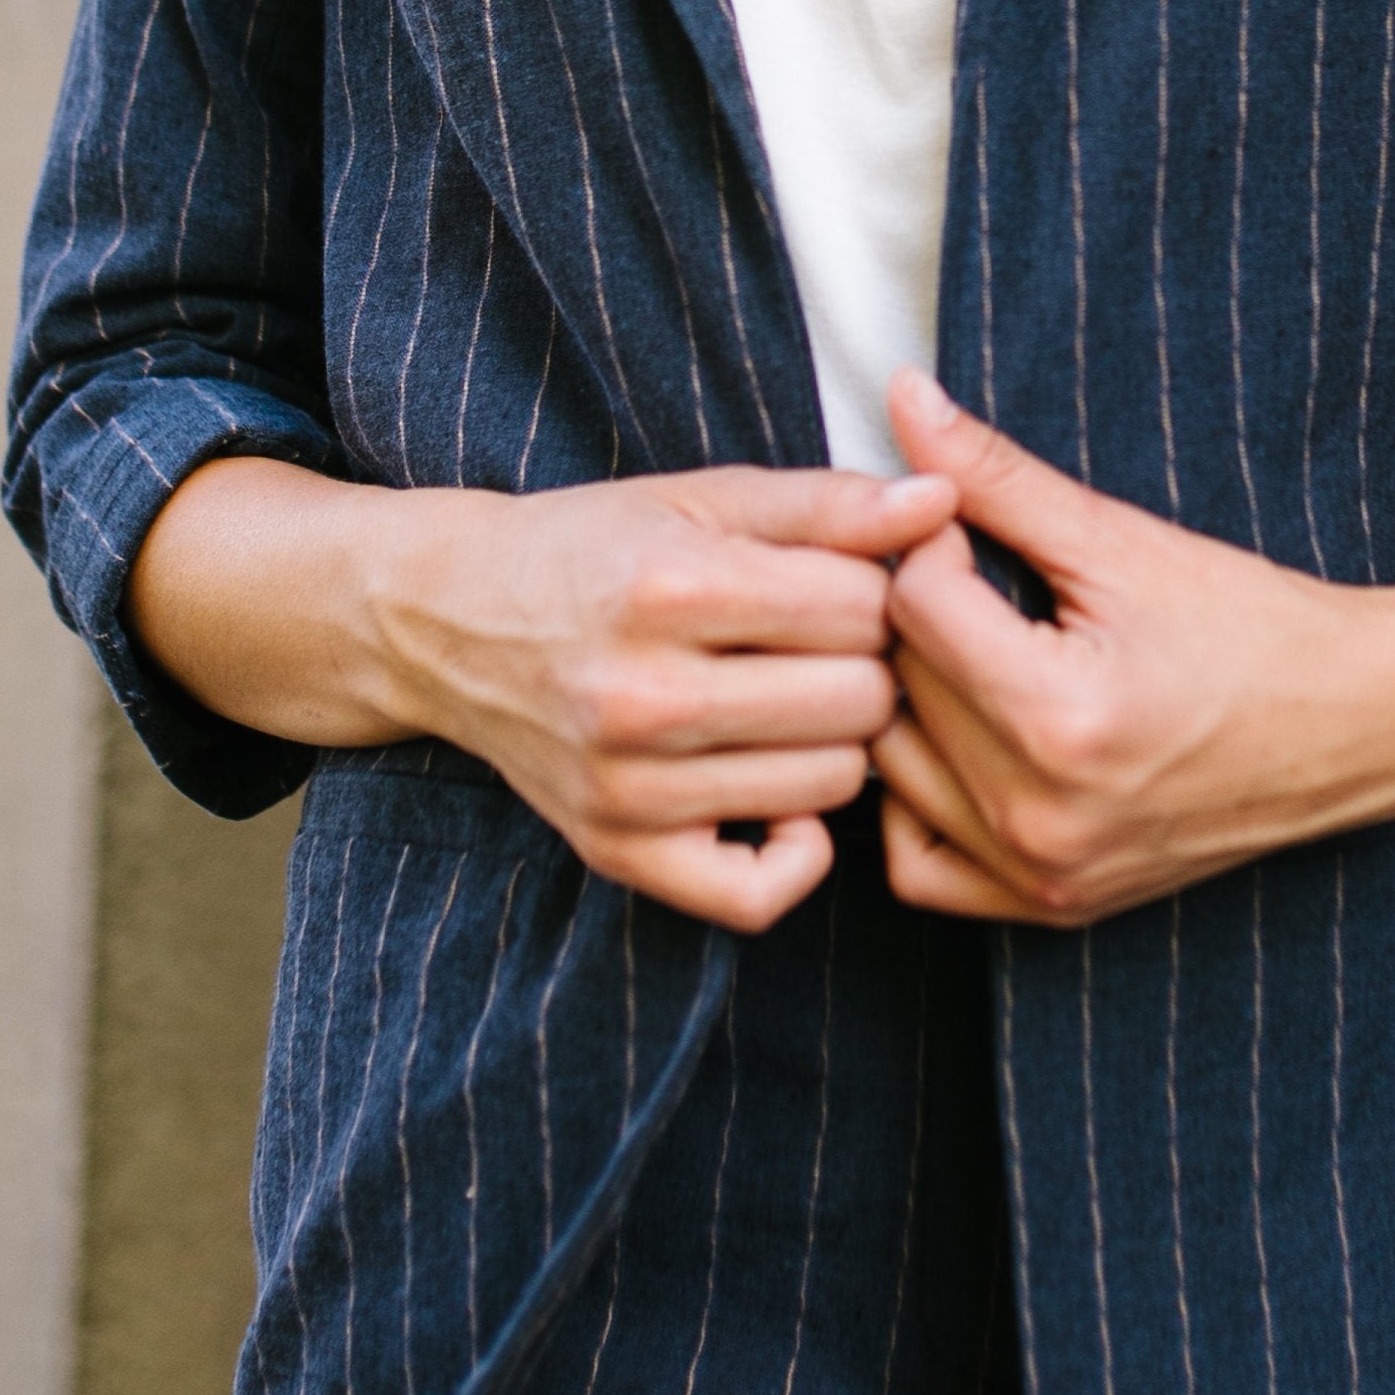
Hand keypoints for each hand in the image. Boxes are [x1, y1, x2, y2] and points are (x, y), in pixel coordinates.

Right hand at [126, 453, 956, 933]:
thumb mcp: (703, 500)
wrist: (451, 621)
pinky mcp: (617, 852)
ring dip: (838, 743)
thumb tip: (943, 501)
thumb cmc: (594, 551)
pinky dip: (794, 848)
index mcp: (667, 587)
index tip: (841, 582)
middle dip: (865, 664)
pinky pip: (761, 893)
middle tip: (826, 647)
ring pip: (833, 786)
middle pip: (860, 700)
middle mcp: (642, 696)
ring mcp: (627, 787)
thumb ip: (830, 503)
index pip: (861, 606)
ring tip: (797, 702)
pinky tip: (780, 789)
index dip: (874, 587)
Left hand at [870, 376, 1394, 927]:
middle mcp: (1042, 814)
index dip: (934, 545)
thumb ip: (996, 474)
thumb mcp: (1121, 539)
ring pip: (891, 767)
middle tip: (976, 580)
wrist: (1358, 724)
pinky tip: (965, 740)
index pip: (914, 606)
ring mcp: (1044, 874)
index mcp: (1063, 719)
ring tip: (974, 651)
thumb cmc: (1253, 625)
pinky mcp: (1052, 907)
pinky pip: (918, 864)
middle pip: (898, 684)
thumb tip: (900, 395)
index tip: (976, 530)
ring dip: (912, 701)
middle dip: (921, 616)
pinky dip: (919, 800)